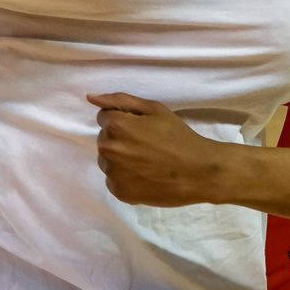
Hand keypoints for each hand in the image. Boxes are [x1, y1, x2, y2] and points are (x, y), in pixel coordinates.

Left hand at [88, 93, 227, 206]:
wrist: (197, 172)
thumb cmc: (178, 136)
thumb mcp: (155, 109)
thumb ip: (120, 100)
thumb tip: (91, 97)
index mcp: (116, 126)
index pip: (104, 117)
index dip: (124, 120)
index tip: (142, 127)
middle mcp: (107, 149)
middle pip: (105, 138)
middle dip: (120, 138)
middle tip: (147, 144)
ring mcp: (112, 173)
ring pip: (107, 159)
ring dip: (120, 158)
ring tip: (146, 161)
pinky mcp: (118, 192)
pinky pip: (113, 179)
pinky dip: (125, 176)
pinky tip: (144, 175)